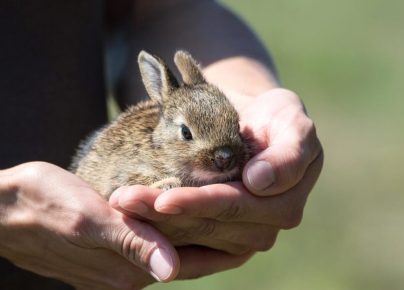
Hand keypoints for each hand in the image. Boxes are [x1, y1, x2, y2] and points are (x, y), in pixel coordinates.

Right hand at [0, 162, 246, 289]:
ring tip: (228, 219)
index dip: (223, 249)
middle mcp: (126, 275)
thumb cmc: (42, 206)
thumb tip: (171, 271)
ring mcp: (115, 266)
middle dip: (218, 243)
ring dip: (198, 236)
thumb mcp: (88, 220)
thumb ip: (131, 244)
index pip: (189, 263)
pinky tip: (183, 218)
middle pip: (185, 259)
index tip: (255, 236)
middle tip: (253, 225)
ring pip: (170, 251)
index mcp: (126, 269)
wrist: (3, 209)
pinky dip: (174, 232)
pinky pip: (151, 245)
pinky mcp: (106, 254)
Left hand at [109, 88, 321, 255]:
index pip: (236, 204)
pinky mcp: (229, 241)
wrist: (261, 129)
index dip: (200, 203)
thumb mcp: (294, 125)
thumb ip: (288, 154)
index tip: (163, 200)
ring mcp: (248, 236)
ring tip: (121, 206)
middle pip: (210, 224)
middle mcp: (269, 226)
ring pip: (196, 235)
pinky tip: (135, 225)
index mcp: (287, 200)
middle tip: (123, 201)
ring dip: (155, 225)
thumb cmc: (277, 121)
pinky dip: (162, 236)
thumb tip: (257, 182)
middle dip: (165, 214)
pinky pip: (193, 244)